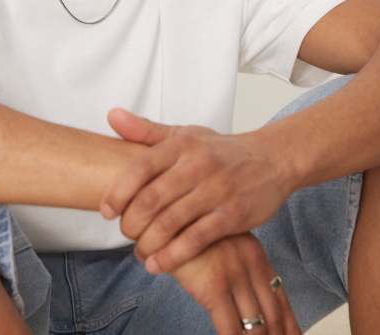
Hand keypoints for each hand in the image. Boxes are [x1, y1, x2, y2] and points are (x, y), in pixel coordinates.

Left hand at [100, 109, 295, 274]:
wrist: (273, 159)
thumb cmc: (221, 150)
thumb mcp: (185, 134)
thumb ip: (146, 129)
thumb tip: (112, 115)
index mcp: (182, 145)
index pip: (140, 167)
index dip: (118, 192)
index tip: (106, 211)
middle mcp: (197, 165)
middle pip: (151, 199)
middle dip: (131, 223)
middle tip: (125, 233)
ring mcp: (216, 191)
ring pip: (170, 223)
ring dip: (148, 244)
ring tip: (140, 252)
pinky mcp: (232, 215)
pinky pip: (196, 240)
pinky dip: (173, 256)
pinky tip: (159, 264)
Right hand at [159, 231, 300, 334]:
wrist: (164, 214)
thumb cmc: (187, 229)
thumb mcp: (220, 242)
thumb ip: (235, 263)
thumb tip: (245, 295)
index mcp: (255, 253)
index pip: (280, 297)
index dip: (289, 324)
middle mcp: (251, 263)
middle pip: (273, 314)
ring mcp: (234, 274)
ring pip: (256, 326)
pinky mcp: (213, 285)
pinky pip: (231, 329)